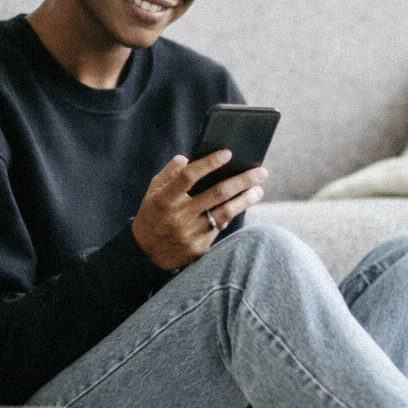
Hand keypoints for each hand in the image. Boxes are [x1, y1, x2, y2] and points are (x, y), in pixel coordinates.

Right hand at [131, 151, 265, 270]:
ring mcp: (189, 233)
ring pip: (225, 213)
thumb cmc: (153, 215)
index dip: (209, 163)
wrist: (146, 253)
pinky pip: (220, 228)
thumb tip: (187, 158)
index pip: (188, 176)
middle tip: (261, 172)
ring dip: (245, 200)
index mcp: (164, 199)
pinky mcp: (199, 247)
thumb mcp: (153, 192)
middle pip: (217, 194)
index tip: (228, 153)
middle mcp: (178, 216)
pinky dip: (232, 215)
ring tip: (258, 190)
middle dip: (242, 181)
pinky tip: (242, 206)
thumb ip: (169, 174)